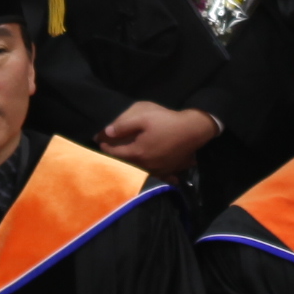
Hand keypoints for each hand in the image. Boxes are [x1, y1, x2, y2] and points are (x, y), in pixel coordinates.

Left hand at [98, 103, 219, 181]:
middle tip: (110, 152)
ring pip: (140, 172)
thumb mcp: (143, 116)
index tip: (100, 141)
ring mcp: (158, 170)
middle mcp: (146, 165)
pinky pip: (159, 177)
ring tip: (127, 161)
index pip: (115, 153)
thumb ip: (123, 125)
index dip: (106, 146)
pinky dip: (155, 177)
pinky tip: (152, 177)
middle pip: (126, 165)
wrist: (193, 129)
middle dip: (117, 159)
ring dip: (132, 168)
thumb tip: (106, 132)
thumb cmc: (167, 121)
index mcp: (137, 153)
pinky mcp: (169, 170)